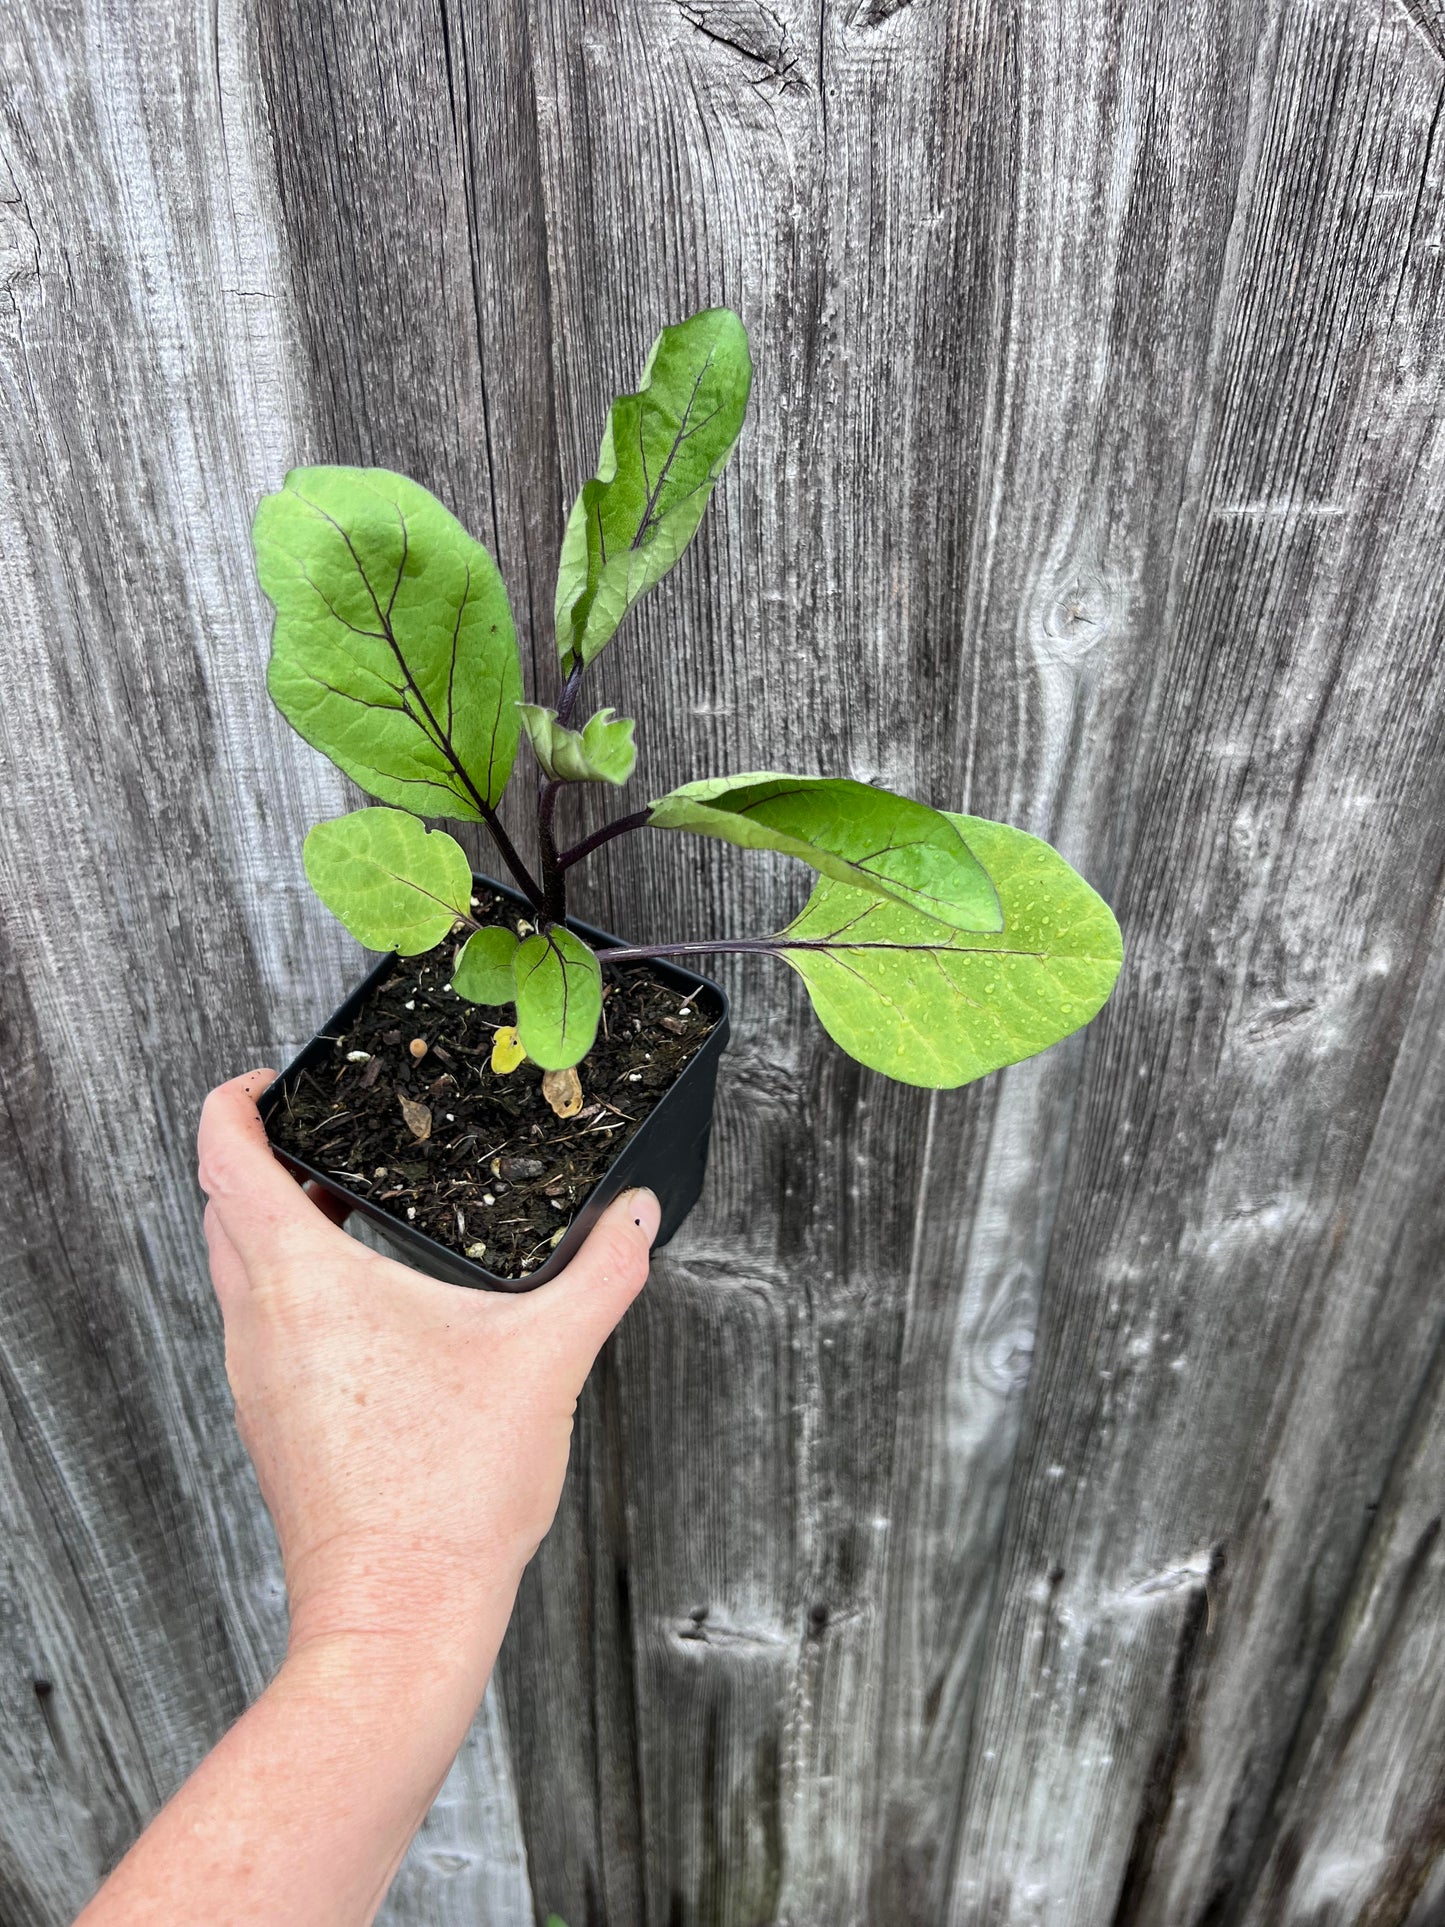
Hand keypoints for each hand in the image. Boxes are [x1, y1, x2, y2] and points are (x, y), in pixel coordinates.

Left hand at [197, 1069, 656, 1674]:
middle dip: (263, 1161)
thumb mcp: (546, 1359)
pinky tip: (374, 1314)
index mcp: (301, 1283)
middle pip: (222, 1210)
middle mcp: (259, 1325)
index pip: (225, 1158)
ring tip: (358, 1218)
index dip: (234, 1102)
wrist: (398, 1618)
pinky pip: (263, 1330)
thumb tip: (638, 1218)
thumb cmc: (447, 1496)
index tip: (272, 1081)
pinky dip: (293, 1293)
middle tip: (329, 1141)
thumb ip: (602, 1272)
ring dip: (278, 1231)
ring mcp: (257, 1382)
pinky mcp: (273, 1428)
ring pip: (239, 1275)